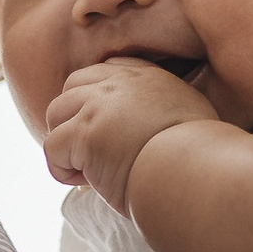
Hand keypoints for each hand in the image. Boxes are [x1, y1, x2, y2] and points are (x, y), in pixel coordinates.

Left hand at [42, 58, 216, 213]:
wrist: (195, 176)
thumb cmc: (200, 160)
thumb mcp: (191, 116)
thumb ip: (167, 109)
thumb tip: (154, 131)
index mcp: (149, 77)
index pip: (108, 69)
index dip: (98, 99)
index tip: (108, 129)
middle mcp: (120, 83)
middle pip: (73, 85)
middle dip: (73, 116)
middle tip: (92, 151)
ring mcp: (99, 105)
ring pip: (55, 114)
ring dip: (65, 143)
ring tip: (89, 170)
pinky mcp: (85, 133)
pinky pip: (52, 148)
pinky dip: (62, 169)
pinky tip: (88, 182)